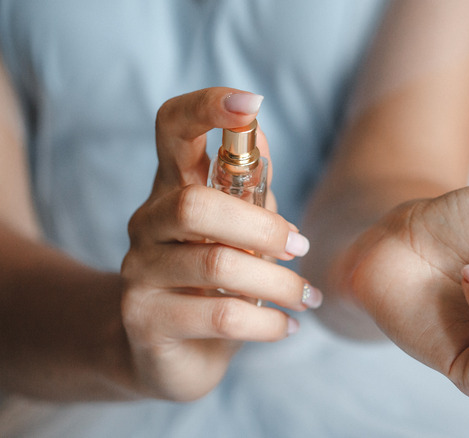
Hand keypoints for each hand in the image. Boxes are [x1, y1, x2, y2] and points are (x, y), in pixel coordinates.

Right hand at [119, 88, 321, 400]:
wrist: (169, 352)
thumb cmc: (212, 282)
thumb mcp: (236, 232)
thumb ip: (248, 190)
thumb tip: (261, 135)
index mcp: (172, 188)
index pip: (172, 129)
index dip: (206, 108)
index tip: (250, 102)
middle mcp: (147, 223)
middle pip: (196, 204)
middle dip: (263, 227)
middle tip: (300, 247)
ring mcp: (138, 273)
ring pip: (216, 265)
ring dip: (278, 283)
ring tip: (307, 297)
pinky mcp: (146, 322)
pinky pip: (221, 317)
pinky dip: (268, 323)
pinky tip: (287, 327)